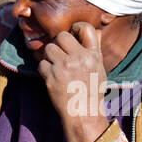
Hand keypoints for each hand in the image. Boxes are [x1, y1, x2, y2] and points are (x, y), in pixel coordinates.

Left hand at [39, 22, 109, 141]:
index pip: (86, 28)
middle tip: (60, 53)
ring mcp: (64, 67)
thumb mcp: (99, 68)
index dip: (77, 28)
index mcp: (93, 55)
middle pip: (61, 36)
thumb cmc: (92, 91)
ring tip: (56, 66)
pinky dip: (44, 69)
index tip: (73, 33)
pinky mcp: (51, 76)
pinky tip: (52, 76)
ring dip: (50, 56)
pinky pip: (41, 63)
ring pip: (49, 48)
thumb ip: (94, 50)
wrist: (83, 113)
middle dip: (58, 43)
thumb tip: (94, 31)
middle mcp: (79, 58)